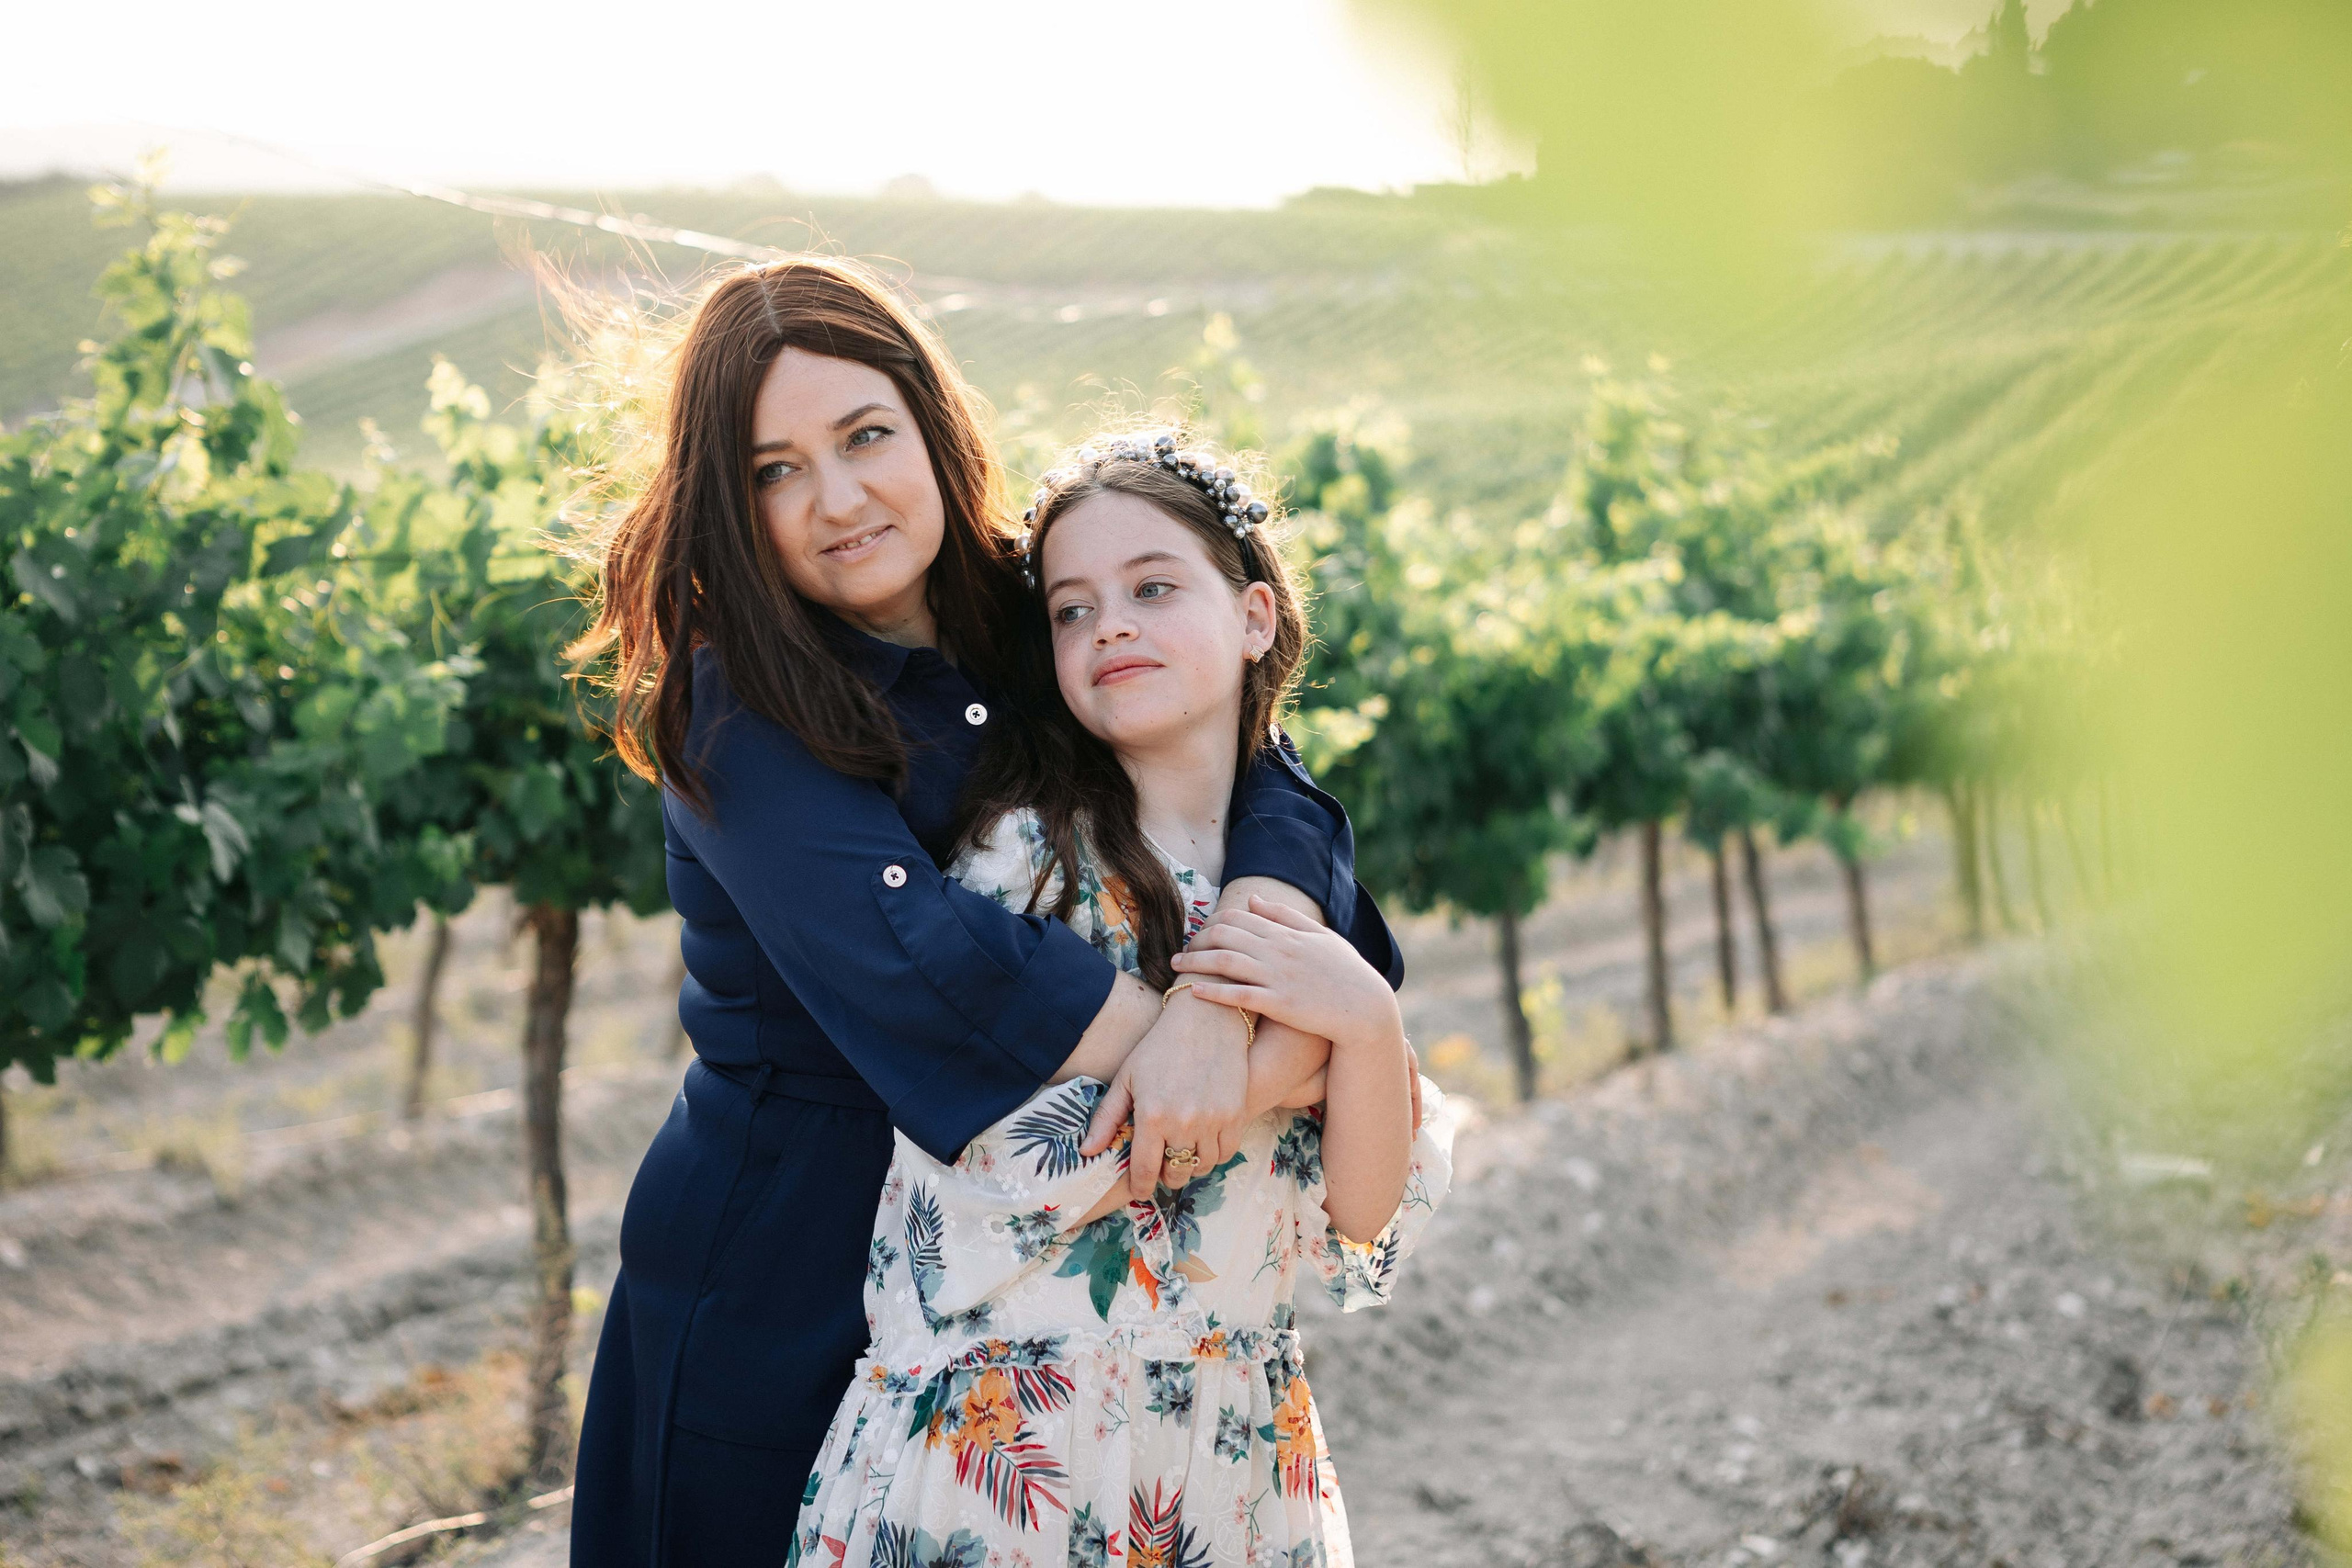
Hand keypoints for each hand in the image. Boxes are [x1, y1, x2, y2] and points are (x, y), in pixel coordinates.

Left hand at [1079, 990, 1250, 1199]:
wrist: (1206, 1019)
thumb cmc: (1160, 1047)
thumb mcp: (1127, 1078)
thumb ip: (1107, 1118)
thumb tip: (1086, 1152)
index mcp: (1152, 1116)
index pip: (1145, 1170)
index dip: (1141, 1186)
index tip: (1140, 1190)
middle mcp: (1183, 1122)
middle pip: (1176, 1173)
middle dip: (1166, 1175)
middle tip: (1162, 1166)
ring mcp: (1213, 1120)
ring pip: (1202, 1166)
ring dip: (1191, 1165)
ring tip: (1183, 1152)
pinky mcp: (1236, 1114)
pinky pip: (1226, 1153)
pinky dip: (1214, 1155)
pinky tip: (1203, 1142)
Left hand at [1171, 895, 1403, 1049]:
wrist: (1367, 1008)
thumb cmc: (1347, 972)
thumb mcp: (1321, 936)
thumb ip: (1286, 916)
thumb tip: (1254, 899)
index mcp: (1287, 933)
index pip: (1238, 918)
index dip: (1211, 923)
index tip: (1198, 933)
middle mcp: (1279, 951)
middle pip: (1225, 936)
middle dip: (1196, 941)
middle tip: (1180, 951)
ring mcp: (1279, 977)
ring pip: (1226, 963)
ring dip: (1195, 962)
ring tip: (1175, 966)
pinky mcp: (1280, 1004)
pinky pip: (1240, 996)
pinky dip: (1214, 992)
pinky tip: (1194, 990)